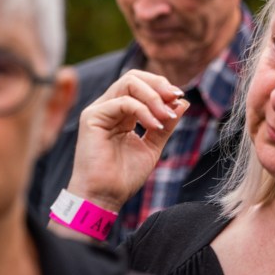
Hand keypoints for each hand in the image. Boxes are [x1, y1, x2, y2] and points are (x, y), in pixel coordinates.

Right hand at [67, 70, 187, 210]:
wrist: (105, 197)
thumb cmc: (124, 176)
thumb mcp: (153, 145)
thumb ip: (166, 124)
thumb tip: (182, 102)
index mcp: (122, 113)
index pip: (141, 84)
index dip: (162, 87)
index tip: (179, 99)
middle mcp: (109, 107)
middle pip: (134, 77)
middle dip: (159, 84)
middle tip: (175, 98)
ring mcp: (99, 110)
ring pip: (128, 83)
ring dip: (154, 97)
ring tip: (166, 117)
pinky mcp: (92, 117)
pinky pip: (123, 102)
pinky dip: (143, 110)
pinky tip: (154, 125)